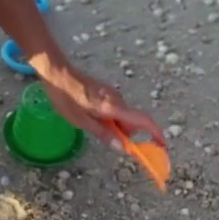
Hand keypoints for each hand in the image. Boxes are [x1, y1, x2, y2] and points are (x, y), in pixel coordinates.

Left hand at [35, 62, 164, 146]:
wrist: (57, 73)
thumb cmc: (66, 98)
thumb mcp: (81, 121)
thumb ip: (103, 133)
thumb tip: (122, 146)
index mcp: (113, 107)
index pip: (142, 120)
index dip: (155, 132)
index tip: (161, 144)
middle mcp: (117, 99)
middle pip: (132, 120)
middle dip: (126, 133)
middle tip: (107, 138)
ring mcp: (112, 93)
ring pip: (123, 115)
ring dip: (116, 125)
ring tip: (92, 124)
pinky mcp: (106, 91)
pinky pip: (116, 108)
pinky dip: (111, 117)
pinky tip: (93, 116)